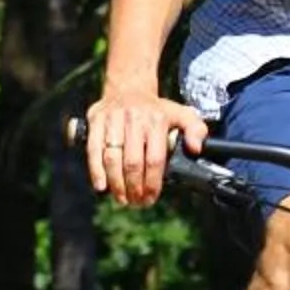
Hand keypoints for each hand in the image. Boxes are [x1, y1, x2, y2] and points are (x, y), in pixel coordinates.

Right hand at [83, 90, 207, 206]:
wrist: (129, 87)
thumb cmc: (156, 110)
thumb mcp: (182, 114)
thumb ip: (196, 130)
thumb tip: (196, 148)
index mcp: (157, 120)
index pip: (155, 160)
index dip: (152, 183)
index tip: (150, 198)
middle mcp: (135, 118)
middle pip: (133, 162)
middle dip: (134, 188)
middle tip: (135, 202)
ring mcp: (113, 119)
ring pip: (112, 158)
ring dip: (116, 184)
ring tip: (122, 198)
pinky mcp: (96, 120)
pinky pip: (93, 149)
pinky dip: (96, 170)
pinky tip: (102, 186)